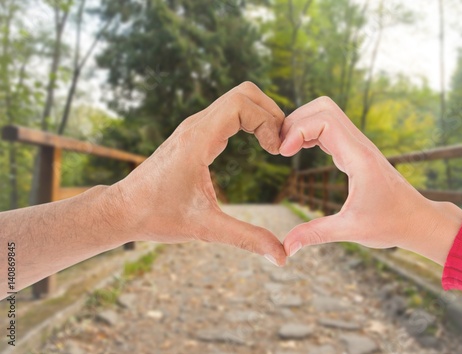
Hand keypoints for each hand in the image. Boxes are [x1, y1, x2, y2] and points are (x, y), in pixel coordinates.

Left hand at [113, 82, 286, 265]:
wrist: (122, 209)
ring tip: (274, 146)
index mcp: (198, 140)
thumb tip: (281, 256)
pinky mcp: (194, 135)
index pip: (241, 103)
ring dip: (261, 116)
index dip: (267, 120)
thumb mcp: (205, 229)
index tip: (276, 151)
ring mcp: (194, 128)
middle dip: (270, 112)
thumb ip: (245, 238)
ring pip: (236, 100)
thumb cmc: (156, 216)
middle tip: (281, 144)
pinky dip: (249, 121)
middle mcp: (196, 126)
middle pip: (244, 93)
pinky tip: (258, 145)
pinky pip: (228, 113)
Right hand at [279, 97, 461, 264]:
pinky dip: (309, 132)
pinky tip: (298, 150)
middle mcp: (359, 144)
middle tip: (280, 147)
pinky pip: (329, 128)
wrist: (417, 220)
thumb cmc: (391, 224)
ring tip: (285, 148)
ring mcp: (358, 145)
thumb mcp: (351, 230)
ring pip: (326, 113)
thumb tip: (286, 247)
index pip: (325, 120)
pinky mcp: (355, 151)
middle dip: (296, 120)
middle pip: (323, 107)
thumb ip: (316, 234)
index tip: (283, 153)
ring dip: (302, 124)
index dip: (298, 130)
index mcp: (359, 158)